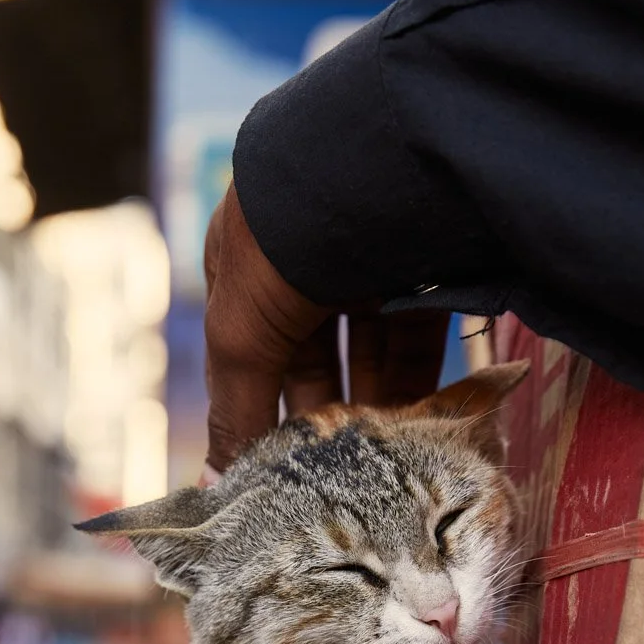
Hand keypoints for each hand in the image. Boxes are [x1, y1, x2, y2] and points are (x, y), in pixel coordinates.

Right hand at [203, 185, 448, 473]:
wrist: (383, 156)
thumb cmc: (286, 239)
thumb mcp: (242, 330)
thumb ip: (234, 408)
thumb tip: (213, 486)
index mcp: (247, 265)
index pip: (249, 356)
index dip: (260, 413)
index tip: (277, 477)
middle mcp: (307, 263)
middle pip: (313, 362)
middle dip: (323, 420)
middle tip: (334, 481)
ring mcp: (370, 264)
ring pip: (370, 356)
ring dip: (373, 412)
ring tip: (378, 469)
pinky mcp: (429, 269)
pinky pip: (418, 342)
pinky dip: (417, 387)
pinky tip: (416, 433)